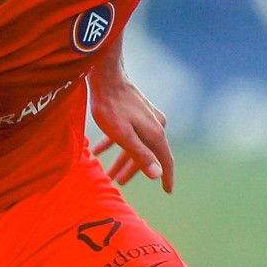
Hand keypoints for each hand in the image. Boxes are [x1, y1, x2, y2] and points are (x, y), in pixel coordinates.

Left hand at [91, 76, 174, 192]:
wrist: (106, 76)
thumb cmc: (111, 107)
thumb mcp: (123, 135)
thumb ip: (141, 155)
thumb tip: (157, 174)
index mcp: (155, 133)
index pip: (165, 160)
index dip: (166, 177)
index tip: (167, 191)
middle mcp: (156, 125)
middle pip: (148, 154)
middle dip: (133, 170)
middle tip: (119, 183)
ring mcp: (147, 117)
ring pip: (136, 144)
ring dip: (121, 159)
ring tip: (107, 172)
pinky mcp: (136, 111)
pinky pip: (128, 133)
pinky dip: (115, 143)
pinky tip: (98, 149)